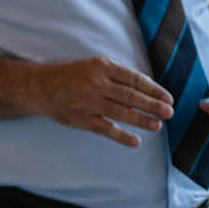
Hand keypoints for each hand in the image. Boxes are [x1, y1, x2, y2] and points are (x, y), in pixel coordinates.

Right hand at [32, 56, 175, 146]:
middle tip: (169, 112)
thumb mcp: (93, 66)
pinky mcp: (81, 119)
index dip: (154, 89)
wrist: (40, 86)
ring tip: (157, 125)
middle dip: (152, 105)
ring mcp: (88, 102)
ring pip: (121, 112)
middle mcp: (95, 84)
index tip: (168, 98)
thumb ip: (117, 74)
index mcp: (101, 67)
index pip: (134, 79)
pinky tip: (135, 141)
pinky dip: (121, 136)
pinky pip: (105, 129)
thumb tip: (147, 89)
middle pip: (130, 96)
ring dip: (142, 120)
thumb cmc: (72, 76)